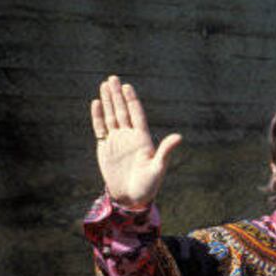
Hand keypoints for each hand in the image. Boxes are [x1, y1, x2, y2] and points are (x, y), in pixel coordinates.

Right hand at [90, 76, 180, 209]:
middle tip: (112, 78)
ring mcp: (117, 140)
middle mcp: (130, 136)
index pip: (136, 115)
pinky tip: (96, 103)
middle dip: (117, 95)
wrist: (131, 197)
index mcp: (143, 139)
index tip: (127, 86)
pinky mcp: (105, 147)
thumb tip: (179, 136)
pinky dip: (98, 116)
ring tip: (104, 85)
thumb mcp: (159, 168)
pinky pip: (100, 128)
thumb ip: (166, 151)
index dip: (132, 101)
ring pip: (111, 116)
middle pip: (122, 111)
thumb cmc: (149, 185)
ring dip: (108, 101)